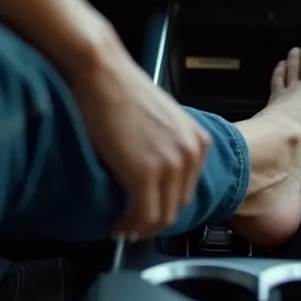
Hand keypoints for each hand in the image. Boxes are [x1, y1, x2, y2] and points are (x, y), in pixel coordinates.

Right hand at [70, 46, 210, 240]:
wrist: (102, 72)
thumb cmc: (122, 89)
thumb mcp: (160, 120)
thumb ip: (166, 146)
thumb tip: (151, 171)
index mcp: (198, 141)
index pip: (187, 188)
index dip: (166, 206)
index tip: (146, 213)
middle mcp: (191, 153)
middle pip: (177, 205)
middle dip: (154, 221)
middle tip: (131, 226)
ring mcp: (170, 165)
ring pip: (162, 216)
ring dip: (141, 227)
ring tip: (122, 228)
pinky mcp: (144, 174)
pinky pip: (144, 214)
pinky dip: (130, 225)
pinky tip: (116, 225)